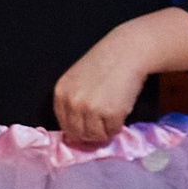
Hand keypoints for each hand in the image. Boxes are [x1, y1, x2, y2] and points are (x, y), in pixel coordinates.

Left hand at [54, 23, 154, 152]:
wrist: (127, 52)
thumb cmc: (104, 64)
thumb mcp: (77, 80)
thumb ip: (73, 101)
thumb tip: (76, 133)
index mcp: (60, 93)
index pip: (64, 125)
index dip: (77, 130)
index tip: (87, 130)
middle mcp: (72, 102)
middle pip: (77, 134)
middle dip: (91, 135)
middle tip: (102, 128)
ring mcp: (90, 109)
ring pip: (95, 136)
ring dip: (105, 132)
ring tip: (112, 118)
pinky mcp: (110, 113)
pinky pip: (112, 131)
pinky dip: (118, 126)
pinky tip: (120, 112)